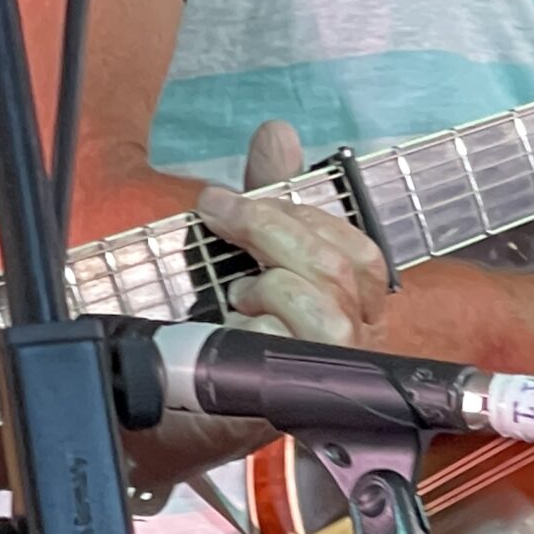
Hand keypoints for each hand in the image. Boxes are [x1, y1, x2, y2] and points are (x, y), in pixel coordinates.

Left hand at [126, 120, 392, 490]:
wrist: (175, 396)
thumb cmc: (219, 321)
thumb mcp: (243, 247)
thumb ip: (267, 192)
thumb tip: (279, 133)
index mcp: (354, 301)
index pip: (358, 248)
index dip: (295, 212)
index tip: (228, 198)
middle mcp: (356, 339)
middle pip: (338, 268)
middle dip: (269, 227)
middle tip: (216, 214)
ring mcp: (331, 373)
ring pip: (326, 310)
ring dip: (268, 285)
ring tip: (237, 293)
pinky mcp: (296, 401)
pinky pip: (287, 348)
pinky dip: (252, 327)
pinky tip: (232, 327)